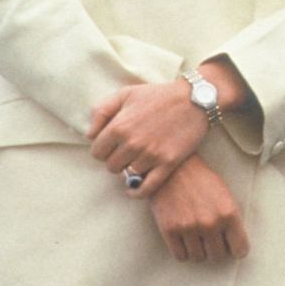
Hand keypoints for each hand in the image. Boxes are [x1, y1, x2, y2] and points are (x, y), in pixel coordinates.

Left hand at [88, 79, 207, 196]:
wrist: (195, 99)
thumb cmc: (158, 95)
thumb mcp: (126, 93)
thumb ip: (102, 111)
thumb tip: (89, 134)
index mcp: (119, 126)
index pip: (97, 152)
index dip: (103, 149)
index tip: (112, 145)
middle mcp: (132, 143)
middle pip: (111, 166)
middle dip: (116, 160)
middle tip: (127, 152)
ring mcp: (151, 155)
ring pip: (128, 176)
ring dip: (130, 170)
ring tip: (137, 160)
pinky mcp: (167, 163)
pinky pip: (146, 187)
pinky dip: (138, 192)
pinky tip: (135, 188)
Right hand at [147, 155, 249, 262]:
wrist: (173, 168)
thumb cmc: (201, 179)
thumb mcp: (224, 194)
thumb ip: (231, 218)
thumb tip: (235, 243)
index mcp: (228, 213)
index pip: (240, 250)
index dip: (236, 249)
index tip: (232, 246)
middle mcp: (210, 223)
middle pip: (218, 256)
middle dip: (216, 248)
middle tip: (211, 237)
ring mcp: (189, 228)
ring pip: (199, 258)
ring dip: (199, 250)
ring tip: (197, 235)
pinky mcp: (170, 231)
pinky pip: (181, 256)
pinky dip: (184, 251)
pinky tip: (185, 239)